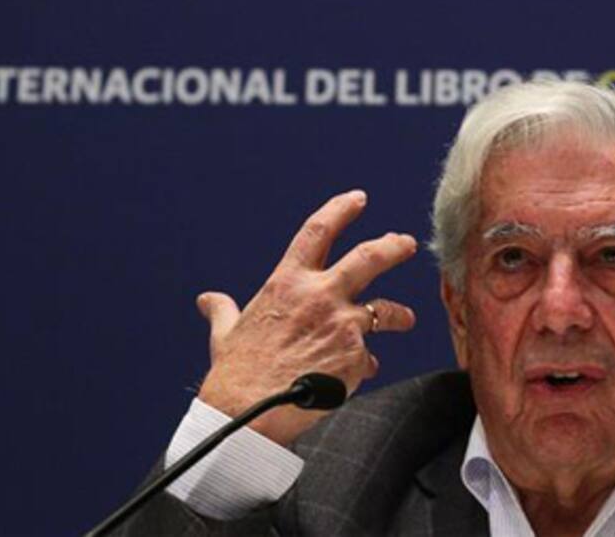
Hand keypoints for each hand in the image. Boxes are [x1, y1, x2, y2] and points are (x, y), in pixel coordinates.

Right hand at [195, 190, 417, 445]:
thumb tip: (206, 300)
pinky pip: (369, 358)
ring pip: (386, 310)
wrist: (249, 415)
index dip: (340, 210)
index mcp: (287, 283)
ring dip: (400, 314)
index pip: (318, 232)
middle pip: (371, 257)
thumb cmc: (235, 374)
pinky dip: (364, 365)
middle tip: (407, 243)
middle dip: (394, 246)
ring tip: (406, 318)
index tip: (358, 199)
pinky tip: (358, 374)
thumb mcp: (226, 334)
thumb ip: (223, 310)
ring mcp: (343, 325)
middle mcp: (320, 296)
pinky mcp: (356, 357)